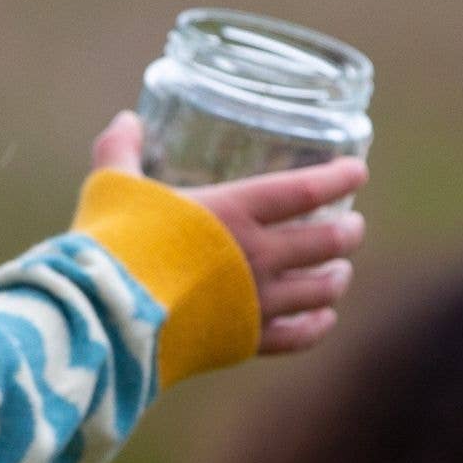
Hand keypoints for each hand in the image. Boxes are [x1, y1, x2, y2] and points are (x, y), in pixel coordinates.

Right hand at [91, 112, 366, 355]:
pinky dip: (317, 326)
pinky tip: (322, 319)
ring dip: (336, 278)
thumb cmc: (110, 242)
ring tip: (340, 271)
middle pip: (326, 242)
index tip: (357, 172)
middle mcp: (257, 256)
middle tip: (353, 225)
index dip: (339, 179)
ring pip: (321, 290)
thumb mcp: (112, 186)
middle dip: (347, 232)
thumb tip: (126, 121)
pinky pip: (298, 337)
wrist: (105, 315)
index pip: (306, 190)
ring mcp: (255, 302)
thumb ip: (120, 151)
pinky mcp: (243, 341)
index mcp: (234, 211)